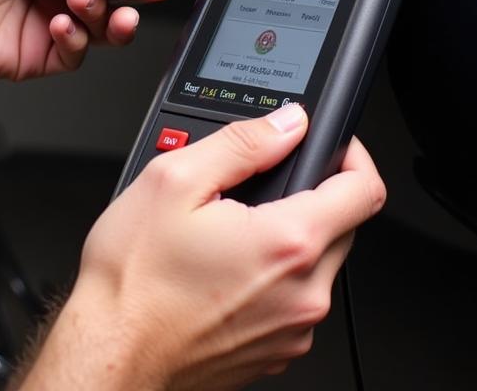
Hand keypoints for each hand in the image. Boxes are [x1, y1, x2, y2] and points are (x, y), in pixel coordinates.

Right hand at [20, 106, 385, 390]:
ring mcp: (294, 329)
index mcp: (288, 243)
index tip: (331, 144)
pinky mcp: (277, 351)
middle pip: (346, 224)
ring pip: (320, 262)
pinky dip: (275, 276)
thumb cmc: (134, 280)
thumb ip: (243, 142)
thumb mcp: (175, 180)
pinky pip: (296, 298)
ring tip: (232, 229)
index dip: (353, 154)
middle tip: (260, 185)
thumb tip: (288, 123)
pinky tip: (227, 267)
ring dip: (291, 236)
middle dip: (314, 194)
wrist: (111, 354)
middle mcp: (304, 292)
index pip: (365, 189)